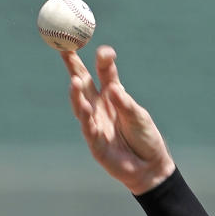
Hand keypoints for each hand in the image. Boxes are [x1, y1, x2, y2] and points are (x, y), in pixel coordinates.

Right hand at [62, 45, 174, 194]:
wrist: (150, 168)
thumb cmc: (145, 138)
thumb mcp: (139, 116)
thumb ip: (126, 103)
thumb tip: (113, 88)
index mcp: (113, 96)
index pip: (104, 72)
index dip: (102, 60)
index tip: (104, 51)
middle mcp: (100, 106)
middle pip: (84, 82)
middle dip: (74, 66)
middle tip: (64, 48)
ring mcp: (95, 123)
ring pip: (81, 105)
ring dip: (77, 93)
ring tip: (76, 80)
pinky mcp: (95, 143)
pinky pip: (88, 128)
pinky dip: (87, 118)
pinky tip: (85, 107)